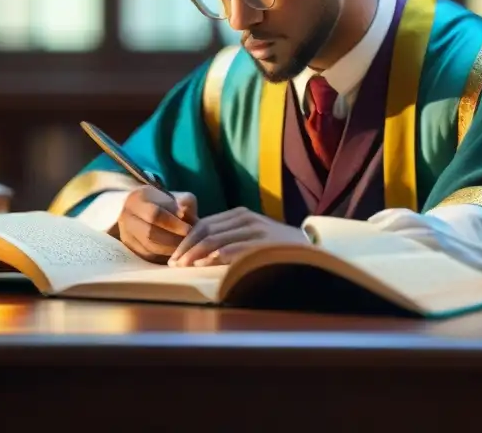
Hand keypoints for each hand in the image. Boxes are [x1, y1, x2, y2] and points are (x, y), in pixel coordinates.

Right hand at [116, 186, 197, 262]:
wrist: (147, 209)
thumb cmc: (167, 203)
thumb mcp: (177, 197)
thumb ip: (185, 203)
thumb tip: (185, 213)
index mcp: (136, 199)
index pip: (154, 214)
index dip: (173, 223)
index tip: (189, 229)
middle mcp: (125, 217)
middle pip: (149, 233)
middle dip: (172, 239)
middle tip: (189, 242)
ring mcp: (125, 234)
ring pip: (147, 247)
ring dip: (169, 250)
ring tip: (185, 249)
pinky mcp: (130, 248)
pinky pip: (147, 256)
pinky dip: (163, 256)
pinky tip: (176, 253)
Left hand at [168, 207, 308, 267]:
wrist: (308, 248)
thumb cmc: (273, 246)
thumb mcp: (248, 235)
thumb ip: (227, 237)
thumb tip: (196, 252)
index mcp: (239, 214)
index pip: (204, 224)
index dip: (186, 240)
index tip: (173, 257)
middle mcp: (245, 218)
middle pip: (206, 229)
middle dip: (186, 247)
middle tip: (173, 264)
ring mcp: (255, 230)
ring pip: (216, 238)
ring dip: (195, 253)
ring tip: (183, 266)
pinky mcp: (263, 243)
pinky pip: (234, 248)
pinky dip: (216, 256)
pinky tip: (204, 264)